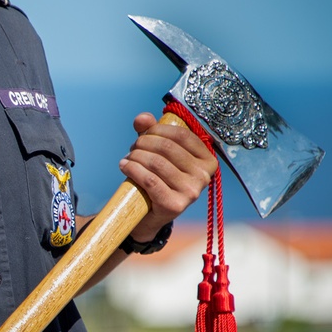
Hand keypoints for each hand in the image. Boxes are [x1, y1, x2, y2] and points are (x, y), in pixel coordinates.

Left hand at [119, 112, 216, 240]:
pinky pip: (149, 180)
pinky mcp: (175, 205)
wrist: (150, 213)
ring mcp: (191, 192)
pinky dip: (132, 169)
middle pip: (167, 147)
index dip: (158, 129)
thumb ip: (151, 131)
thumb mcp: (158, 152)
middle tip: (133, 147)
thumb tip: (142, 118)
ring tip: (128, 158)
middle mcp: (203, 176)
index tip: (143, 133)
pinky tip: (124, 166)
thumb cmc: (158, 177)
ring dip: (135, 156)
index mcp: (207, 160)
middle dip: (144, 143)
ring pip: (156, 163)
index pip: (182, 135)